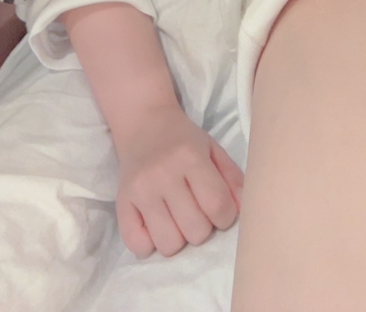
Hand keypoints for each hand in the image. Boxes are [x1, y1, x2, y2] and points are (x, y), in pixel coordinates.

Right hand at [115, 105, 242, 257]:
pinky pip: (136, 245)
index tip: (221, 211)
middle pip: (195, 230)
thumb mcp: (213, 148)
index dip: (226, 217)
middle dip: (203, 228)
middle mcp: (164, 174)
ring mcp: (140, 190)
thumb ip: (231, 177)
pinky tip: (155, 226)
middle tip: (197, 213)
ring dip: (178, 238)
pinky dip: (149, 243)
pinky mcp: (121, 202)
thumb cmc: (183, 139)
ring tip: (177, 220)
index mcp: (190, 157)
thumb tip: (244, 210)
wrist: (143, 121)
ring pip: (168, 243)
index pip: (217, 205)